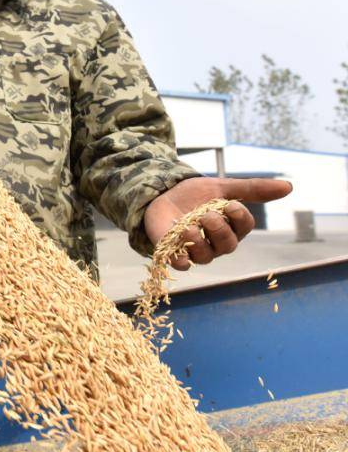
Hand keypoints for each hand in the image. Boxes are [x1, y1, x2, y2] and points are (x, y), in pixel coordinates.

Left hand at [143, 177, 292, 270]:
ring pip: (205, 256)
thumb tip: (289, 187)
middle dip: (219, 229)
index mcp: (231, 226)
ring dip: (198, 241)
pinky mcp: (174, 253)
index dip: (239, 217)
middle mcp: (216, 242)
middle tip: (207, 215)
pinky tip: (178, 253)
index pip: (244, 227)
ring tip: (187, 226)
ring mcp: (195, 249)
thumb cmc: (195, 194)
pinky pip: (182, 264)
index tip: (230, 204)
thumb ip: (253, 189)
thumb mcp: (222, 187)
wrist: (161, 193)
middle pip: (228, 244)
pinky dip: (181, 260)